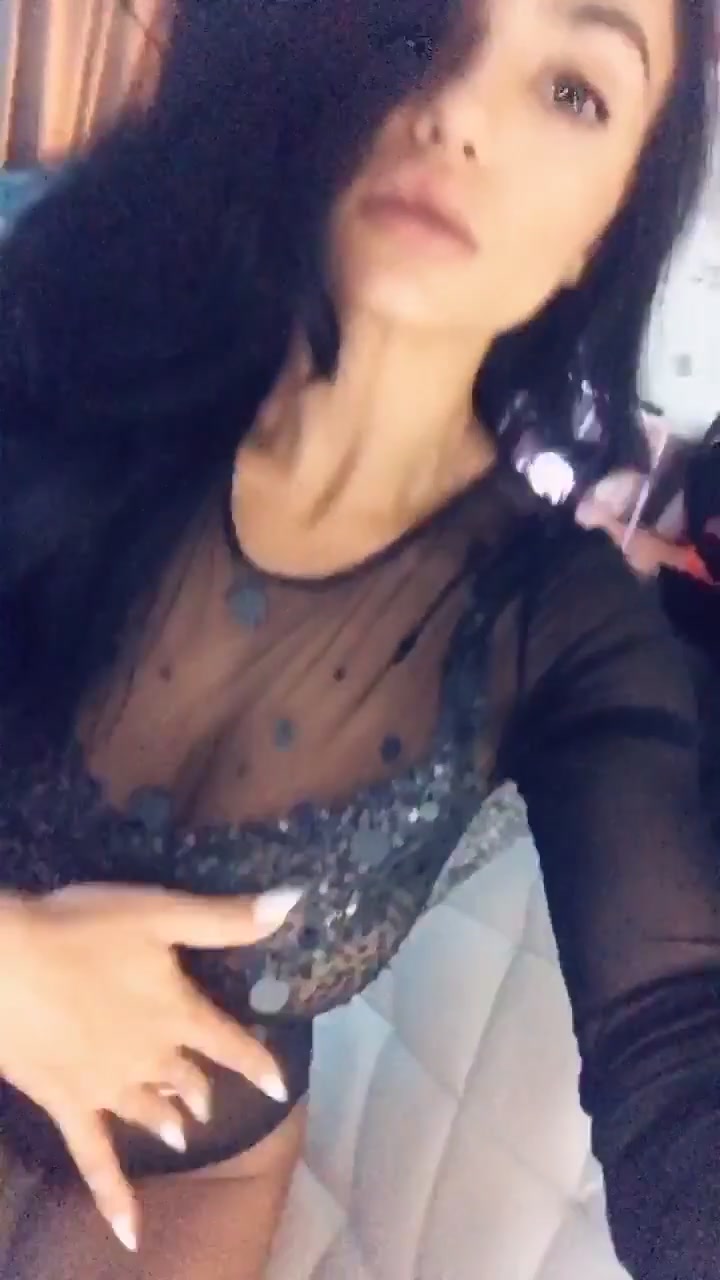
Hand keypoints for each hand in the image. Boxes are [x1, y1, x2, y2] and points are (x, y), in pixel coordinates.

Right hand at [0, 883, 301, 1249]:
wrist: (5, 964)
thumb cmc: (83, 930)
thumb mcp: (162, 913)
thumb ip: (227, 919)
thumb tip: (294, 903)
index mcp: (178, 1013)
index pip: (229, 1042)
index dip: (257, 1061)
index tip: (281, 1085)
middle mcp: (151, 1058)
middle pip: (185, 1078)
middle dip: (200, 1087)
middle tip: (209, 1101)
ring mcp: (109, 1088)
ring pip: (148, 1112)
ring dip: (167, 1120)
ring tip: (180, 1135)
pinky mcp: (68, 1105)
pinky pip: (95, 1160)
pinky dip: (114, 1197)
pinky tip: (130, 1232)